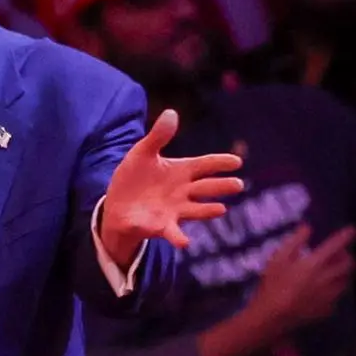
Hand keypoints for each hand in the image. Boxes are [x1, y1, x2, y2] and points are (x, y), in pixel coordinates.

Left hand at [98, 110, 243, 262]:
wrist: (116, 204)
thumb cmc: (134, 177)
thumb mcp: (142, 152)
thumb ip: (158, 136)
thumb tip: (171, 113)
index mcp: (181, 171)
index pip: (205, 165)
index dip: (220, 163)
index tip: (237, 161)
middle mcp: (183, 192)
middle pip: (206, 187)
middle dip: (222, 186)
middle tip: (239, 184)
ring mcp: (174, 210)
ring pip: (196, 210)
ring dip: (208, 211)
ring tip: (221, 209)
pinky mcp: (161, 226)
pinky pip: (173, 233)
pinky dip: (179, 237)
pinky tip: (185, 242)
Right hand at [248, 225, 355, 333]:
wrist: (272, 317)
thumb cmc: (272, 285)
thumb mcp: (277, 258)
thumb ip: (294, 241)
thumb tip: (308, 228)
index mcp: (315, 263)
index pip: (336, 245)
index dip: (346, 236)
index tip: (353, 230)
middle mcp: (327, 278)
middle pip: (348, 265)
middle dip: (348, 256)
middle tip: (341, 253)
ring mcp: (328, 296)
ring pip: (345, 281)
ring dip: (344, 273)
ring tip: (336, 270)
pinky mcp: (325, 310)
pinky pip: (336, 297)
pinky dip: (335, 290)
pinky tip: (327, 290)